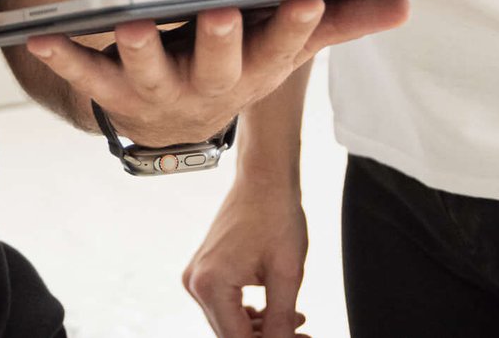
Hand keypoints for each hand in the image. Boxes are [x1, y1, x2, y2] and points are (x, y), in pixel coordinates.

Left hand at [24, 0, 407, 151]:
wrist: (180, 117)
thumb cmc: (239, 63)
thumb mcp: (288, 43)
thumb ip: (342, 20)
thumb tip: (405, 1)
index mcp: (256, 75)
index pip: (285, 51)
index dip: (299, 28)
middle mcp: (211, 93)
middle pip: (220, 66)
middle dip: (222, 41)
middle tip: (223, 13)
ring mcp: (159, 96)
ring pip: (150, 76)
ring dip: (141, 51)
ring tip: (134, 25)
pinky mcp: (114, 94)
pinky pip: (88, 77)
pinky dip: (64, 56)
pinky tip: (43, 33)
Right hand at [186, 178, 312, 337]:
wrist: (264, 177)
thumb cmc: (275, 214)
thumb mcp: (286, 273)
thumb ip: (281, 320)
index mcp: (211, 284)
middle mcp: (196, 282)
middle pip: (230, 334)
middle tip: (302, 335)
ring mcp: (197, 275)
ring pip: (229, 322)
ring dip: (261, 329)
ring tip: (296, 321)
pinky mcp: (205, 270)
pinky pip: (225, 304)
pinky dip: (250, 313)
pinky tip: (277, 310)